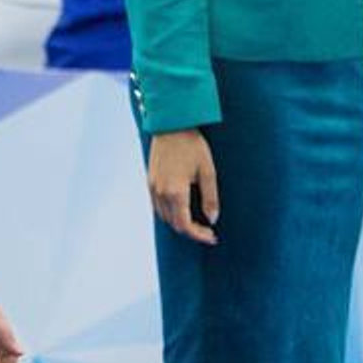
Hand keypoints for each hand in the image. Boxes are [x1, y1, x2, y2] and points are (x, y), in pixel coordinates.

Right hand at [147, 129, 218, 244]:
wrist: (171, 126)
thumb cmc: (192, 146)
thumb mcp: (208, 171)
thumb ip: (210, 198)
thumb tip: (212, 219)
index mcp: (176, 192)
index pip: (185, 225)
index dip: (198, 235)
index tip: (211, 236)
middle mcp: (161, 193)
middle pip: (173, 223)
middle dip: (190, 230)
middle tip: (207, 230)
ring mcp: (153, 188)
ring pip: (164, 216)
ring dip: (179, 222)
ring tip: (196, 220)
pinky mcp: (150, 181)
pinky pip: (158, 205)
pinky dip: (170, 212)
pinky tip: (182, 207)